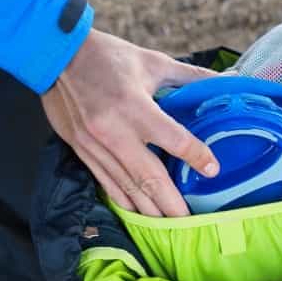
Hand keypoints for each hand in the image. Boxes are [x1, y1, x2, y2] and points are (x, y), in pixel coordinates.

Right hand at [41, 29, 218, 215]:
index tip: (212, 170)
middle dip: (170, 203)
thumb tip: (226, 80)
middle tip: (189, 221)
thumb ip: (190, 76)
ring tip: (167, 225)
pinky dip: (124, 199)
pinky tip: (138, 212)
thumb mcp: (152, 62)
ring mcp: (94, 145)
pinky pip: (106, 182)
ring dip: (148, 208)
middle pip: (149, 176)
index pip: (173, 140)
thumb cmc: (107, 56)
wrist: (55, 54)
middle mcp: (114, 131)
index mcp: (134, 106)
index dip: (196, 156)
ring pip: (126, 186)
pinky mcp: (81, 150)